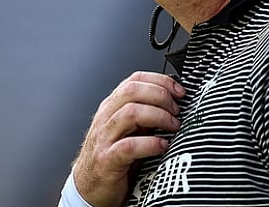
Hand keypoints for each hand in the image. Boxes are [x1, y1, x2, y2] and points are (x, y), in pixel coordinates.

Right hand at [73, 71, 184, 206]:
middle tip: (176, 110)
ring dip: (158, 116)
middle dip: (160, 96)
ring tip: (173, 126)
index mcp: (112, 107)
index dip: (160, 81)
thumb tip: (176, 105)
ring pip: (130, 112)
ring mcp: (104, 138)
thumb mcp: (128, 131)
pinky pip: (129, 146)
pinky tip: (161, 146)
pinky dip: (150, 144)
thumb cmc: (112, 159)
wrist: (89, 190)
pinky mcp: (107, 160)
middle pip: (132, 90)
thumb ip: (145, 116)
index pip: (135, 79)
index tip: (179, 91)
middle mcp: (106, 118)